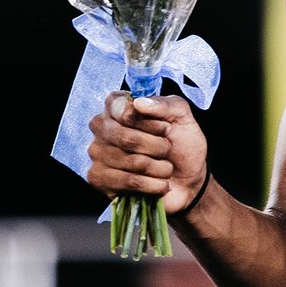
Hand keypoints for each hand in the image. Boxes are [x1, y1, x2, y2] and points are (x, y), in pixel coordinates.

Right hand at [87, 91, 208, 215]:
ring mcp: (98, 153)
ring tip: (166, 168)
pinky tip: (160, 183)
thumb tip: (138, 103)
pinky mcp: (99, 179)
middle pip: (126, 137)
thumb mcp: (182, 116)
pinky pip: (128, 181)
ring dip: (159, 167)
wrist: (187, 177)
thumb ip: (166, 104)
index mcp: (118, 106)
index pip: (119, 107)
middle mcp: (102, 127)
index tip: (165, 128)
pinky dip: (153, 183)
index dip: (147, 120)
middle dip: (157, 146)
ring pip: (131, 161)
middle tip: (167, 149)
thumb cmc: (181, 142)